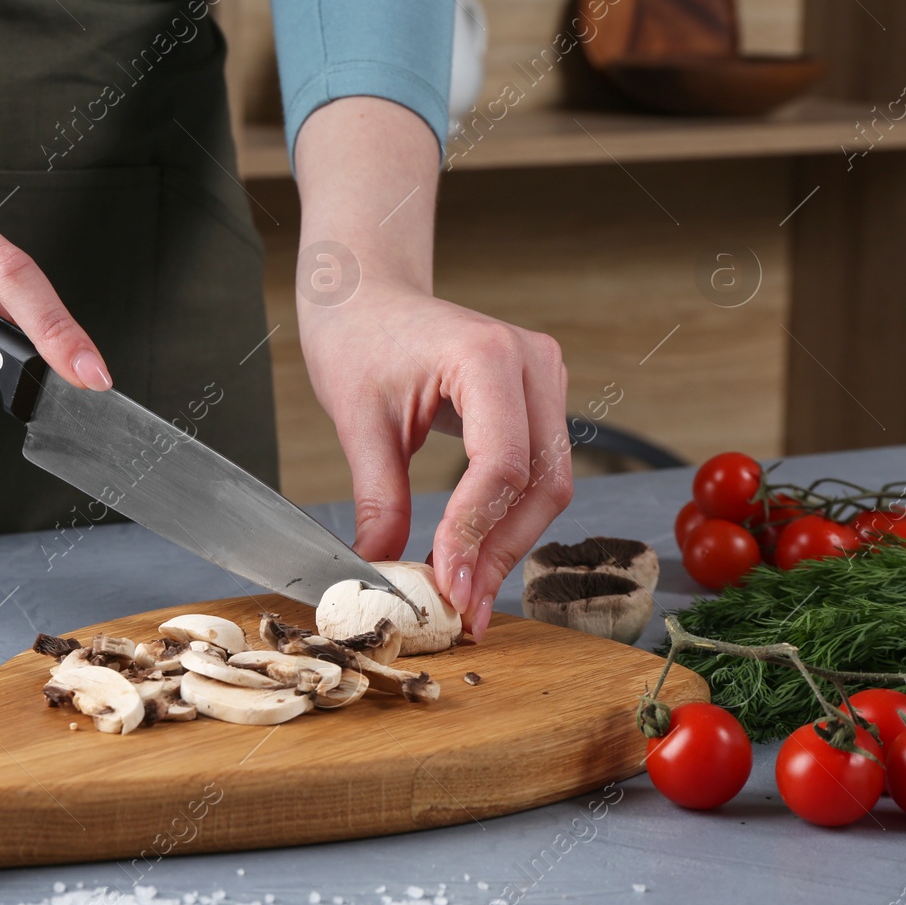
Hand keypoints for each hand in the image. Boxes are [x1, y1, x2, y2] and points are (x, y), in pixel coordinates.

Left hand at [299, 290, 571, 637]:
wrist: (367, 295)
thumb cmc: (358, 338)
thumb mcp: (358, 421)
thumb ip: (379, 497)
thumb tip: (381, 569)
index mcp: (488, 356)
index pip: (501, 464)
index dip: (476, 533)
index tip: (449, 586)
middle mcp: (533, 363)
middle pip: (540, 483)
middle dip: (499, 552)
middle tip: (464, 609)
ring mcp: (545, 379)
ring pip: (548, 486)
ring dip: (507, 544)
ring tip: (466, 593)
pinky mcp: (538, 399)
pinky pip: (536, 471)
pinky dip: (506, 518)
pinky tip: (474, 556)